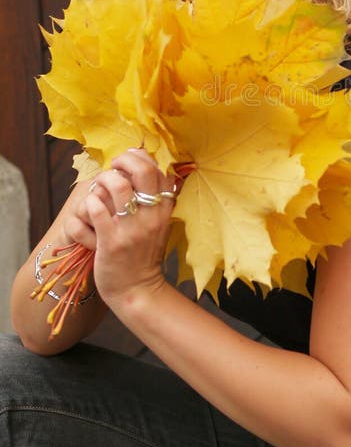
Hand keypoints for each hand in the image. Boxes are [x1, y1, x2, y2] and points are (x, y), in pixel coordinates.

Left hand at [83, 149, 176, 305]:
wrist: (136, 290)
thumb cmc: (144, 253)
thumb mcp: (159, 223)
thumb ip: (157, 198)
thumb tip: (148, 165)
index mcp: (165, 209)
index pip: (161, 169)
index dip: (142, 157)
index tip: (129, 162)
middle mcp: (152, 216)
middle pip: (143, 170)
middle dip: (124, 160)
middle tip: (114, 167)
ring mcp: (132, 229)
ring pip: (117, 185)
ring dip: (104, 180)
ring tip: (100, 187)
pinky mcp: (111, 242)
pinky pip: (95, 208)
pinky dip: (89, 202)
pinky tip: (91, 208)